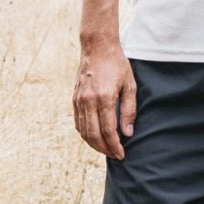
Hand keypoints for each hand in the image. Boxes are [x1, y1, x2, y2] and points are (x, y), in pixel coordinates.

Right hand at [73, 34, 137, 159]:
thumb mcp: (129, 85)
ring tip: (105, 149)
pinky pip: (78, 122)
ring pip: (83, 131)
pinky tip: (94, 137)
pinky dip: (85, 134)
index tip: (122, 154)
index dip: (115, 146)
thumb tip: (127, 133)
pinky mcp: (74, 98)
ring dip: (94, 144)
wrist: (97, 47)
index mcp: (104, 97)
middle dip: (104, 149)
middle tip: (115, 155)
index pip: (108, 130)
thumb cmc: (117, 65)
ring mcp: (79, 100)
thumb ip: (129, 110)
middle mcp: (88, 100)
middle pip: (94, 135)